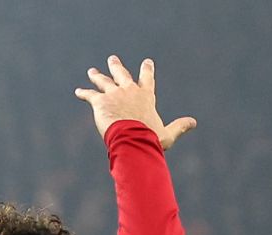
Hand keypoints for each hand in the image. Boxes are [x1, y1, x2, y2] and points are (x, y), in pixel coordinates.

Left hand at [75, 55, 195, 150]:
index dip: (146, 70)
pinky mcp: (100, 101)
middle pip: (122, 74)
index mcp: (146, 96)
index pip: (147, 79)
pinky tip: (78, 92)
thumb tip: (194, 122)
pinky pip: (90, 95)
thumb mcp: (168, 133)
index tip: (146, 61)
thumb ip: (179, 126)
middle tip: (112, 59)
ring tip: (92, 71)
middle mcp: (130, 90)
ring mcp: (114, 94)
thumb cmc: (150, 138)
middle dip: (117, 66)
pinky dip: (83, 93)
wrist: (132, 138)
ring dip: (97, 76)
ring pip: (104, 81)